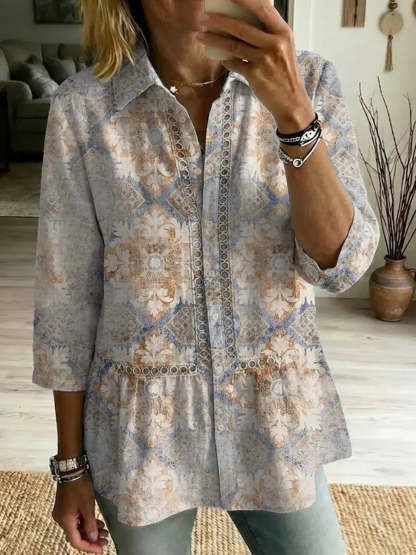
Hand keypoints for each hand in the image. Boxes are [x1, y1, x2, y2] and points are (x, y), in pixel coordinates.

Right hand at [52, 473, 108, 552]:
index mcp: (65, 521)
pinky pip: (77, 519)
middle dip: (92, 539)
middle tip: (106, 540)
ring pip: (78, 527)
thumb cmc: (79, 486)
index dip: (89, 547)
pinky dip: (87, 522)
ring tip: (105, 532)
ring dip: (91, 530)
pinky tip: (98, 523)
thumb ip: (90, 525)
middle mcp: (61, 519)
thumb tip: (93, 539)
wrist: (71, 469)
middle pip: (77, 535)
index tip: (101, 549)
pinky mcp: (66, 507)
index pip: (76, 541)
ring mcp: (63, 513)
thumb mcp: (87, 506)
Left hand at [197, 0, 314, 131]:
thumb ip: (267, 34)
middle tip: (203, 17)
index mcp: (283, 32)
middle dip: (219, 20)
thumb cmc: (284, 73)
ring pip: (233, 45)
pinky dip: (225, 60)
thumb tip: (242, 20)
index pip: (262, 8)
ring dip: (214, 39)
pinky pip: (234, 64)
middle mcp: (275, 44)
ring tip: (200, 34)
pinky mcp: (256, 75)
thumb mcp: (283, 48)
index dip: (243, 0)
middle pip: (242, 27)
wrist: (291, 100)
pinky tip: (220, 58)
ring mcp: (265, 60)